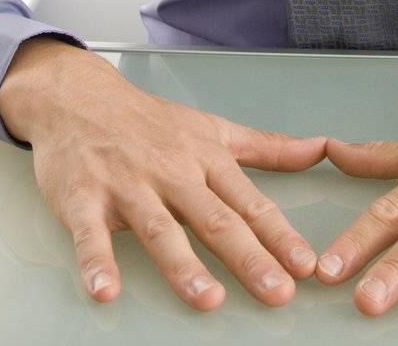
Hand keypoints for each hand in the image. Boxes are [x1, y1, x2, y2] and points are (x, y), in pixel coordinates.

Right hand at [0, 36, 327, 309]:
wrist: (77, 97)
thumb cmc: (149, 121)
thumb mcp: (213, 129)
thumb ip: (266, 147)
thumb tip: (320, 148)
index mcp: (205, 160)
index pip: (249, 202)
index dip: (280, 235)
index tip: (306, 265)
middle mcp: (171, 173)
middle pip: (214, 220)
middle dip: (248, 257)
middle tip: (277, 291)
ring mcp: (127, 186)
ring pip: (158, 228)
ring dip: (182, 265)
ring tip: (207, 299)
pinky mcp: (82, 198)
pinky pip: (89, 234)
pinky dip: (96, 262)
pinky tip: (105, 290)